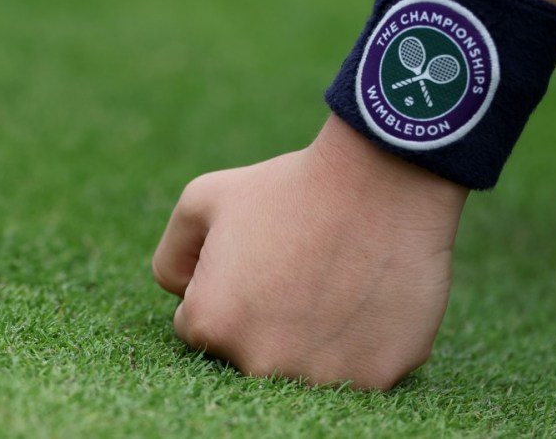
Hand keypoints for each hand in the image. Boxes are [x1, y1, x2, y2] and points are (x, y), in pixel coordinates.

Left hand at [152, 114, 466, 389]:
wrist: (382, 179)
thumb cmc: (292, 186)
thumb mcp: (204, 199)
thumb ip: (173, 255)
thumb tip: (182, 292)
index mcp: (212, 324)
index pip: (205, 325)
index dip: (234, 286)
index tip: (267, 257)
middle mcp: (260, 364)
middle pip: (254, 353)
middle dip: (272, 317)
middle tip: (305, 268)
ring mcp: (320, 377)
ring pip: (307, 366)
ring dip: (318, 335)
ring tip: (340, 280)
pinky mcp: (375, 377)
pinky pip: (360, 368)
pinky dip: (365, 340)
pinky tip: (372, 295)